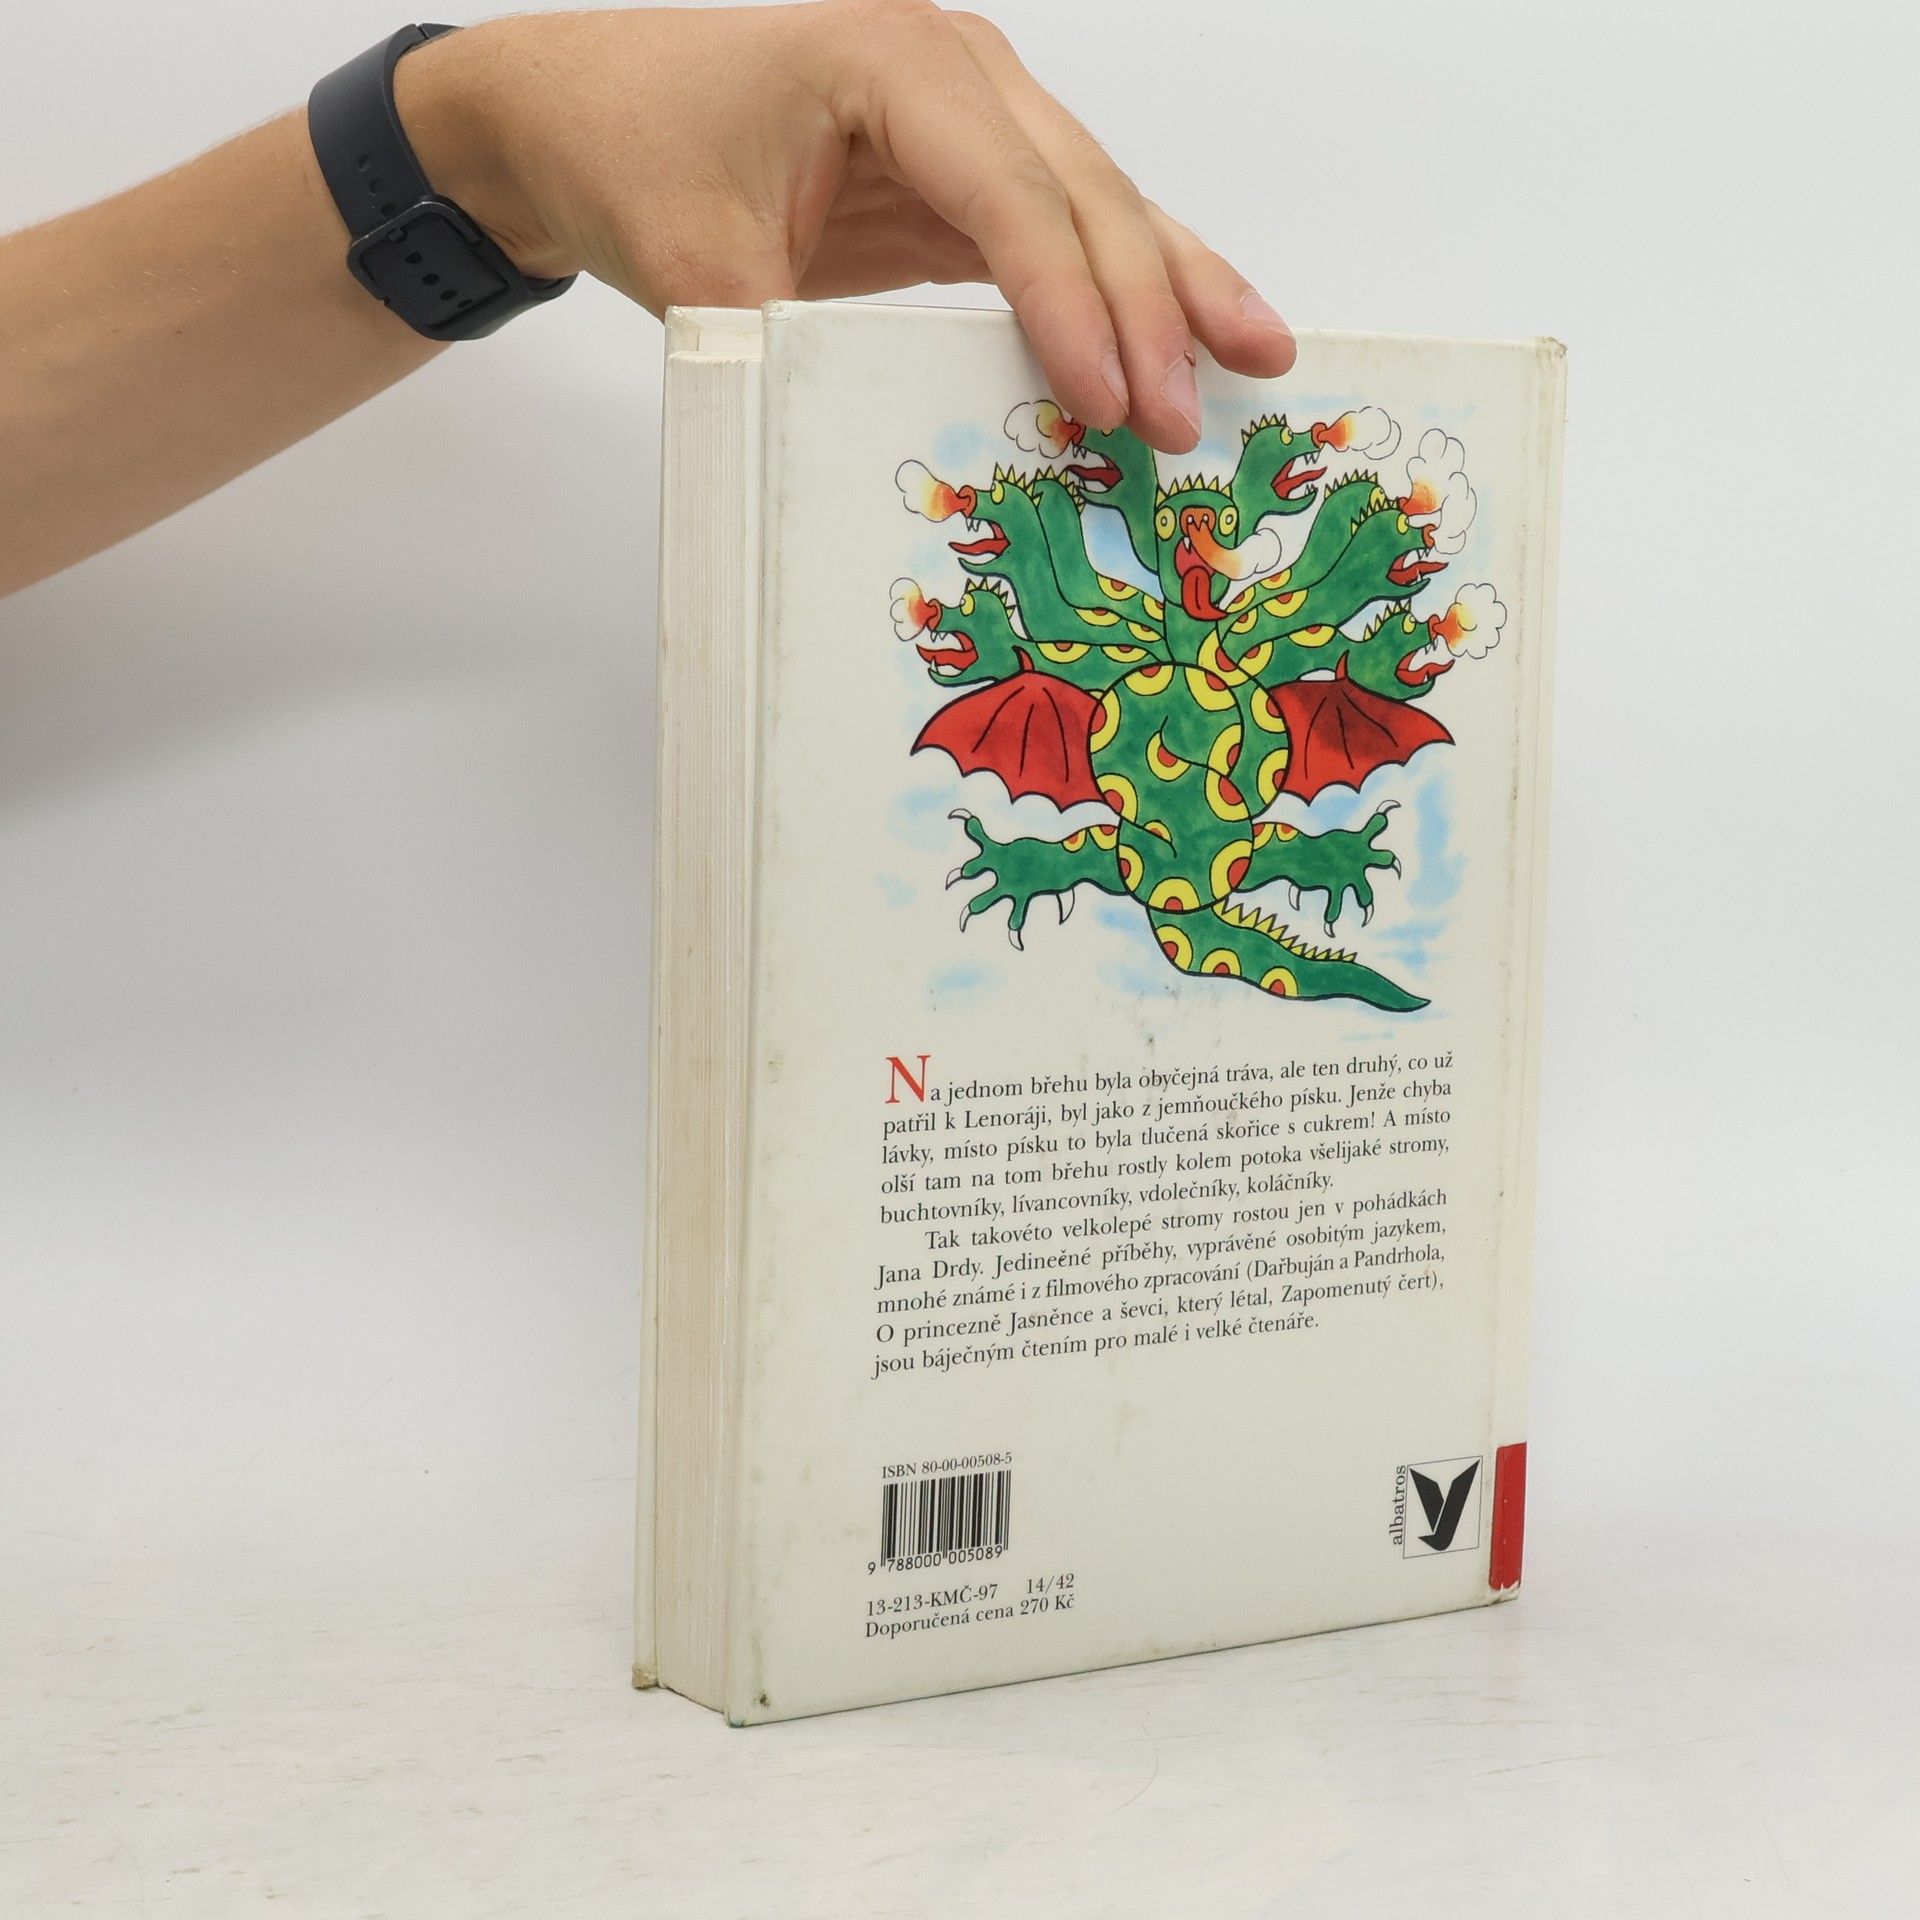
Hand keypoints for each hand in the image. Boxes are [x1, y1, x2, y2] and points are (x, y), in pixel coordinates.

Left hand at [399, 2, 1295, 450]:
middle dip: (1149, 309)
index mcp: (892, 61)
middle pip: (1084, 193)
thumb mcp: (702, 270)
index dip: (1070, 306)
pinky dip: (1125, 289)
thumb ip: (802, 349)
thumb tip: (892, 446)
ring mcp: (971, 113)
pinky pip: (1064, 231)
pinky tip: (1183, 339)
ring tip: (1262, 356)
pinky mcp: (966, 170)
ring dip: (1176, 287)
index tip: (1108, 402)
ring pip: (1101, 202)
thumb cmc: (630, 155)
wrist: (576, 117)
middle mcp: (953, 70)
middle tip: (1193, 416)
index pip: (1012, 197)